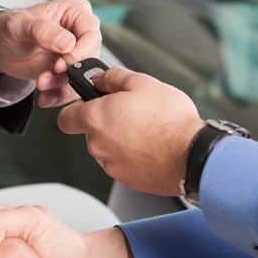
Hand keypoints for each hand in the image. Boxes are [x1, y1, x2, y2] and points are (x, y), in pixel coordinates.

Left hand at [0, 0, 101, 107]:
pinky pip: (72, 88)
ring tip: (41, 84)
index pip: (90, 33)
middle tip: (48, 77)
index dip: (80, 52)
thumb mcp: (19, 25)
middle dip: (69, 72)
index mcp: (75, 11)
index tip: (61, 64)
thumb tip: (66, 42)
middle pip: (90, 57)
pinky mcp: (69, 72)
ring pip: (81, 75)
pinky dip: (59, 95)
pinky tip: (46, 97)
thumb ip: (42, 31)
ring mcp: (76, 53)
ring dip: (61, 85)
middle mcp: (80, 31)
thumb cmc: (9, 28)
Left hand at [57, 67, 204, 195]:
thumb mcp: (141, 82)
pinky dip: (134, 155)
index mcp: (95, 119)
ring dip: (122, 139)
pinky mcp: (128, 179)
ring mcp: (112, 165)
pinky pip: (125, 163)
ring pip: (109, 148)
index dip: (76, 109)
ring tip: (148, 129)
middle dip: (108, 121)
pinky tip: (153, 145)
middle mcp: (98, 145)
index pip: (66, 117)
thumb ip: (113, 77)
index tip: (89, 104)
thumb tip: (100, 79)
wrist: (192, 155)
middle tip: (131, 111)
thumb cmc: (169, 120)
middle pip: (92, 131)